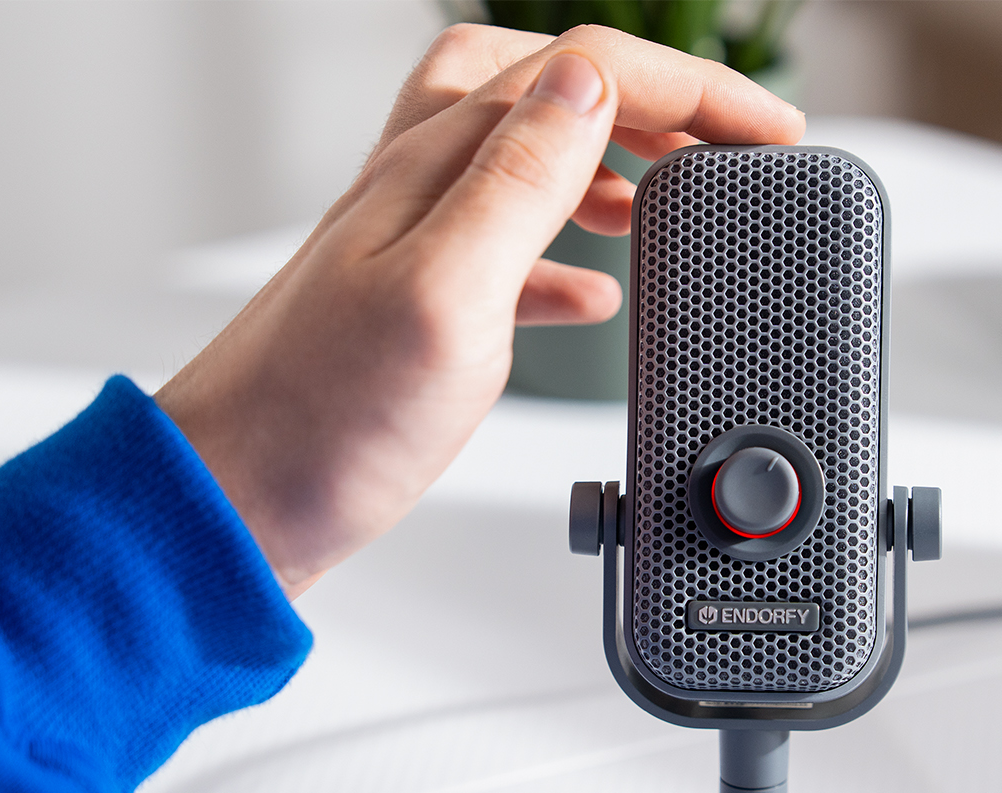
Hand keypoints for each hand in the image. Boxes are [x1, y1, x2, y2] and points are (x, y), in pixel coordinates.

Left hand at [153, 24, 803, 595]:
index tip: (769, 135)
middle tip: (724, 147)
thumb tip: (590, 83)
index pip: (586, 73)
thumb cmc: (323, 420)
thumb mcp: (446, 292)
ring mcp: (411, 244)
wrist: (232, 510)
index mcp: (436, 166)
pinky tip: (592, 297)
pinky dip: (565, 256)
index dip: (692, 91)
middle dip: (650, 102)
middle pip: (553, 91)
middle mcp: (420, 186)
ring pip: (529, 160)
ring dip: (610, 163)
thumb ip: (520, 182)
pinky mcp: (410, 308)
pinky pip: (506, 249)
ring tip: (671, 201)